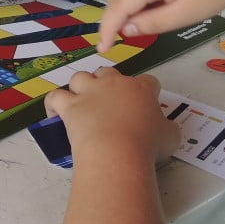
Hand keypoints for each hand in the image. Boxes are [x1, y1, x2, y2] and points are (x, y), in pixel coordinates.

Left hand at [44, 69, 177, 164]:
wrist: (117, 151)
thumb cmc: (147, 145)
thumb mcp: (170, 137)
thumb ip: (169, 128)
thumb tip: (167, 129)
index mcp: (141, 89)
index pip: (147, 81)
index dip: (146, 91)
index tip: (145, 104)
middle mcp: (114, 84)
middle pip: (109, 73)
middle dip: (109, 83)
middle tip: (110, 104)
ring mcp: (89, 92)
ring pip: (81, 77)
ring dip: (81, 87)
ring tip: (82, 102)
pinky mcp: (70, 105)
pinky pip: (55, 96)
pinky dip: (54, 103)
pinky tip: (56, 113)